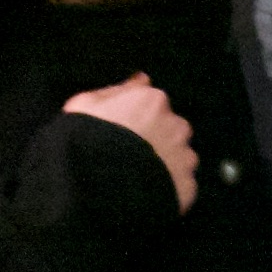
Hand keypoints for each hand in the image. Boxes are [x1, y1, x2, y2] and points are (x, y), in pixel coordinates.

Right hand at [63, 75, 197, 211]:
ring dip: (164, 164)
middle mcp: (176, 125)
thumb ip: (115, 90)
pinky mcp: (188, 187)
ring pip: (178, 156)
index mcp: (152, 101)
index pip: (151, 103)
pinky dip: (168, 187)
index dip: (134, 119)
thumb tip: (140, 78)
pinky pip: (180, 184)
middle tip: (128, 157)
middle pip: (168, 129)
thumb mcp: (84, 105)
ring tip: (137, 178)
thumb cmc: (84, 141)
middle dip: (154, 140)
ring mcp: (185, 157)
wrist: (96, 190)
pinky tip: (146, 194)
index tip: (119, 133)